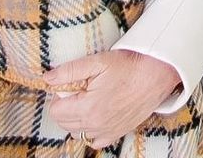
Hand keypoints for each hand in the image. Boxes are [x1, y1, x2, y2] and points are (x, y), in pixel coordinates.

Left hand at [45, 49, 180, 147]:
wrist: (156, 74)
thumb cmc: (128, 66)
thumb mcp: (98, 62)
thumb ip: (69, 71)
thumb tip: (47, 79)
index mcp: (87, 108)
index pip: (55, 111)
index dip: (59, 95)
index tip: (71, 84)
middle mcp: (95, 126)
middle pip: (64, 123)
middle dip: (66, 106)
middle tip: (80, 89)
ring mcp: (106, 132)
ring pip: (77, 132)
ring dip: (76, 118)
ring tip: (89, 99)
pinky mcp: (116, 134)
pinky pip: (94, 141)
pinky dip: (91, 131)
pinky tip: (97, 114)